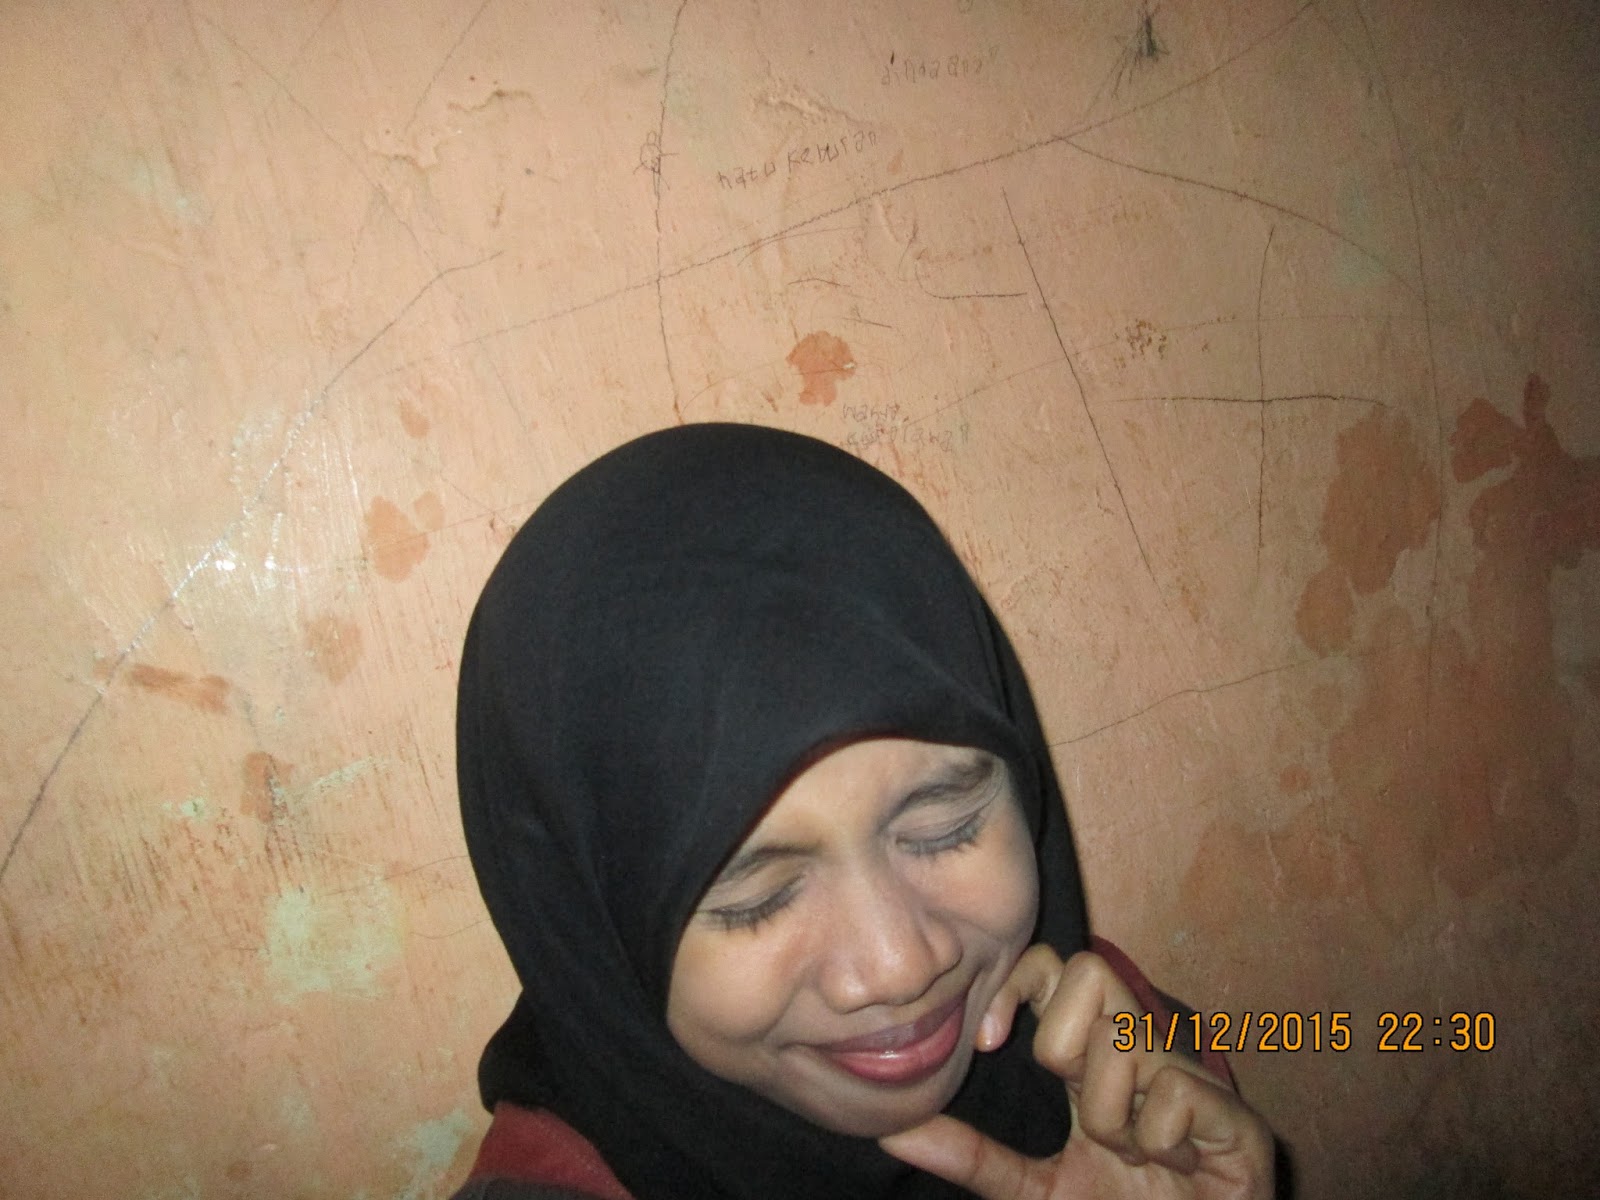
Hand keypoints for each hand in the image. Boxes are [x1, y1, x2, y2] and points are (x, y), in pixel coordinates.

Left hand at [879, 946, 1273, 1199]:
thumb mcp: (1032, 1189)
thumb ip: (971, 1157)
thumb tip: (893, 1127)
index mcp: (1094, 1062)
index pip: (1053, 969)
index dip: (1017, 985)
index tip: (989, 1042)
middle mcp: (1142, 1053)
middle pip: (1088, 972)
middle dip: (1065, 1046)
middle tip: (1081, 1111)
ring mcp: (1192, 1078)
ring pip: (1122, 1040)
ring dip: (1111, 1118)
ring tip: (1134, 1156)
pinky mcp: (1236, 1116)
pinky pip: (1176, 1091)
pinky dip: (1160, 1141)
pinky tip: (1175, 1166)